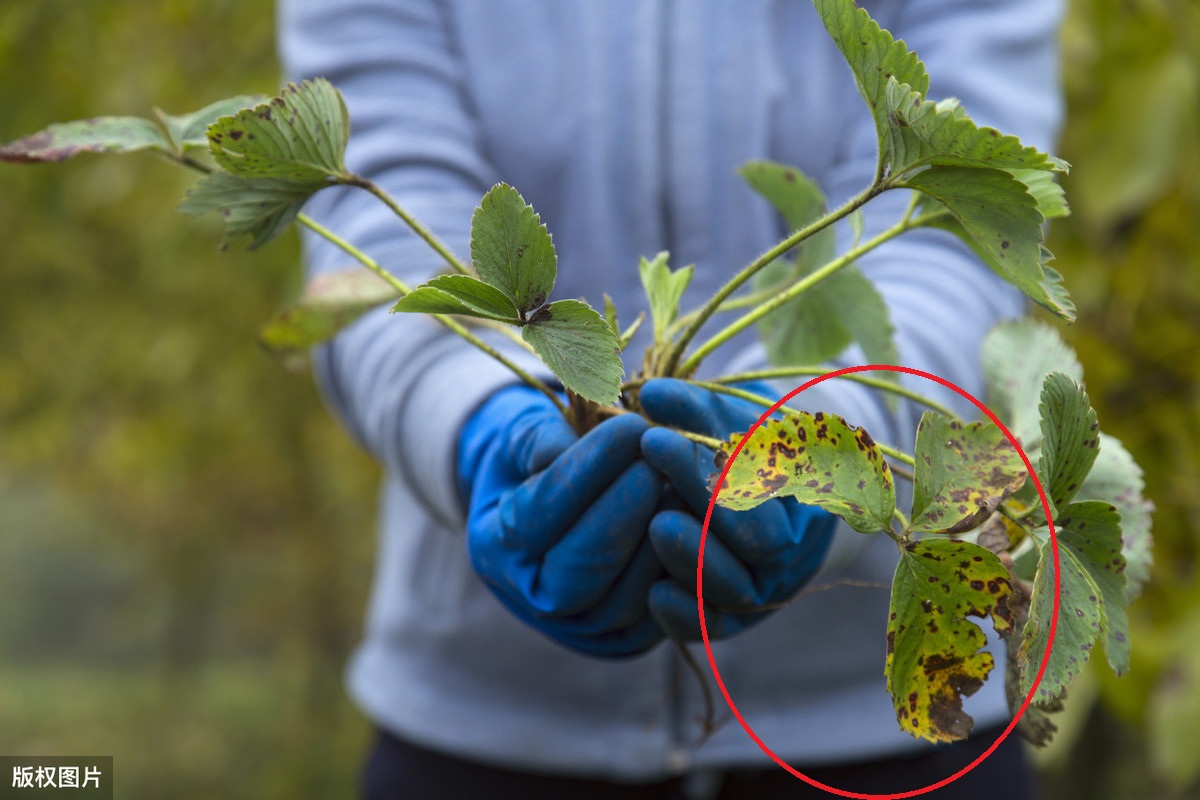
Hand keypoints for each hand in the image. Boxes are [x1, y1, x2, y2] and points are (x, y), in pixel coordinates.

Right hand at [458, 385, 665, 657]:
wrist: (552, 503)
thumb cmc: (537, 457)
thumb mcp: (522, 435)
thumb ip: (538, 437)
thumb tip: (563, 447)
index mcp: (494, 548)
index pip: (537, 517)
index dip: (585, 472)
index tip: (629, 426)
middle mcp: (533, 599)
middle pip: (582, 569)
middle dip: (626, 509)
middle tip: (660, 458)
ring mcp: (583, 628)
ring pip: (628, 597)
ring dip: (661, 537)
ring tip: (682, 481)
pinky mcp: (630, 636)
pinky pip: (662, 610)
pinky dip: (683, 565)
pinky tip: (696, 515)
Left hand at [638, 379, 836, 640]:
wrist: (753, 500)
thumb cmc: (739, 451)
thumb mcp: (724, 420)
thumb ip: (692, 408)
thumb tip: (652, 394)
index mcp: (806, 492)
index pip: (773, 482)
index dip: (716, 461)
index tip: (656, 433)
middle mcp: (791, 548)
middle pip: (760, 540)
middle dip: (702, 499)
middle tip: (651, 461)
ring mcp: (764, 588)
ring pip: (738, 589)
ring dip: (692, 557)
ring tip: (655, 523)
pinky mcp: (733, 619)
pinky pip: (714, 628)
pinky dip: (685, 614)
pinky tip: (652, 592)